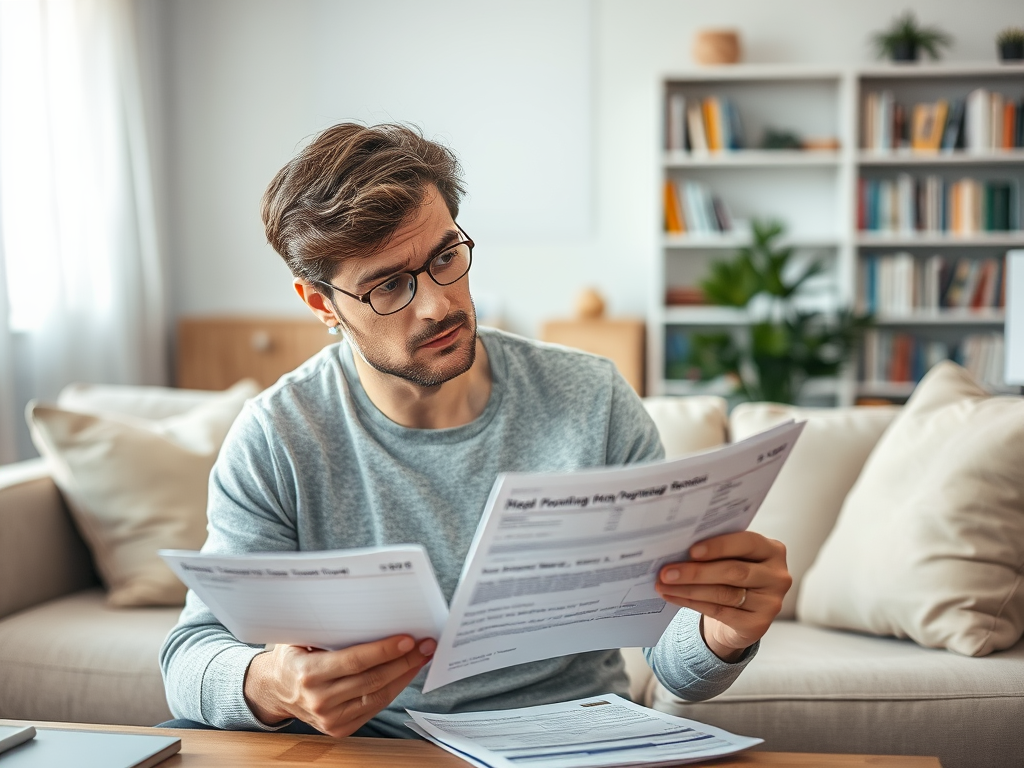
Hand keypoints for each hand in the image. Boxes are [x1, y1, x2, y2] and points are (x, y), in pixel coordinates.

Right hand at [243, 635, 435, 737]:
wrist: (273, 690)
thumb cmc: (292, 655)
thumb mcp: (300, 636)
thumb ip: (327, 628)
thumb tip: (369, 611)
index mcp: (308, 672)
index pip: (355, 661)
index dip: (384, 650)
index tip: (408, 638)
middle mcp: (319, 699)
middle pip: (372, 679)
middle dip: (404, 661)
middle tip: (426, 645)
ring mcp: (329, 718)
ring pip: (377, 696)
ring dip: (404, 675)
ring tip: (422, 657)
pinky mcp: (339, 729)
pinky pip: (374, 708)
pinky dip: (393, 690)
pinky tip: (405, 674)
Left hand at [655, 532, 790, 661]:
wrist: (741, 614)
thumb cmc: (732, 575)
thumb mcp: (732, 558)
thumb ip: (717, 550)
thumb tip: (677, 547)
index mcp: (773, 550)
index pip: (748, 542)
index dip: (719, 546)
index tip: (691, 550)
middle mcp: (778, 576)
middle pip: (734, 572)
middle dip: (696, 572)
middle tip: (666, 572)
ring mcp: (771, 602)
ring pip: (724, 593)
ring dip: (689, 589)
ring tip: (664, 585)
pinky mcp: (759, 625)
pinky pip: (720, 612)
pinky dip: (693, 603)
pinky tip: (673, 597)